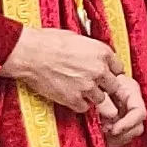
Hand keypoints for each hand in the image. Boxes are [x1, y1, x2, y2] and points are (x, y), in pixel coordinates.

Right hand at [0, 27, 121, 115]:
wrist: (28, 53)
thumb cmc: (46, 42)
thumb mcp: (76, 38)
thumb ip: (90, 50)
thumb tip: (92, 55)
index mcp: (101, 52)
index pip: (118, 68)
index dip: (110, 72)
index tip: (104, 74)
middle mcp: (98, 70)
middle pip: (113, 86)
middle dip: (104, 85)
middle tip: (92, 83)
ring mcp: (87, 86)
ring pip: (100, 99)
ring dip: (92, 96)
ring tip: (79, 90)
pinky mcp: (74, 99)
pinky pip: (84, 107)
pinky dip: (79, 104)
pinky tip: (70, 96)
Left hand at [99, 70, 146, 143]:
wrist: (88, 79)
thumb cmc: (94, 80)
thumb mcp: (99, 88)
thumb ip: (105, 102)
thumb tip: (113, 115)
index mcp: (131, 92)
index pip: (139, 112)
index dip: (128, 124)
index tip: (114, 130)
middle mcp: (132, 104)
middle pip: (137, 126)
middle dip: (122, 134)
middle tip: (105, 132)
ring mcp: (127, 114)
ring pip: (130, 133)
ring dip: (117, 138)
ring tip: (102, 133)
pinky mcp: (120, 122)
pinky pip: (122, 136)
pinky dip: (113, 138)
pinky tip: (102, 135)